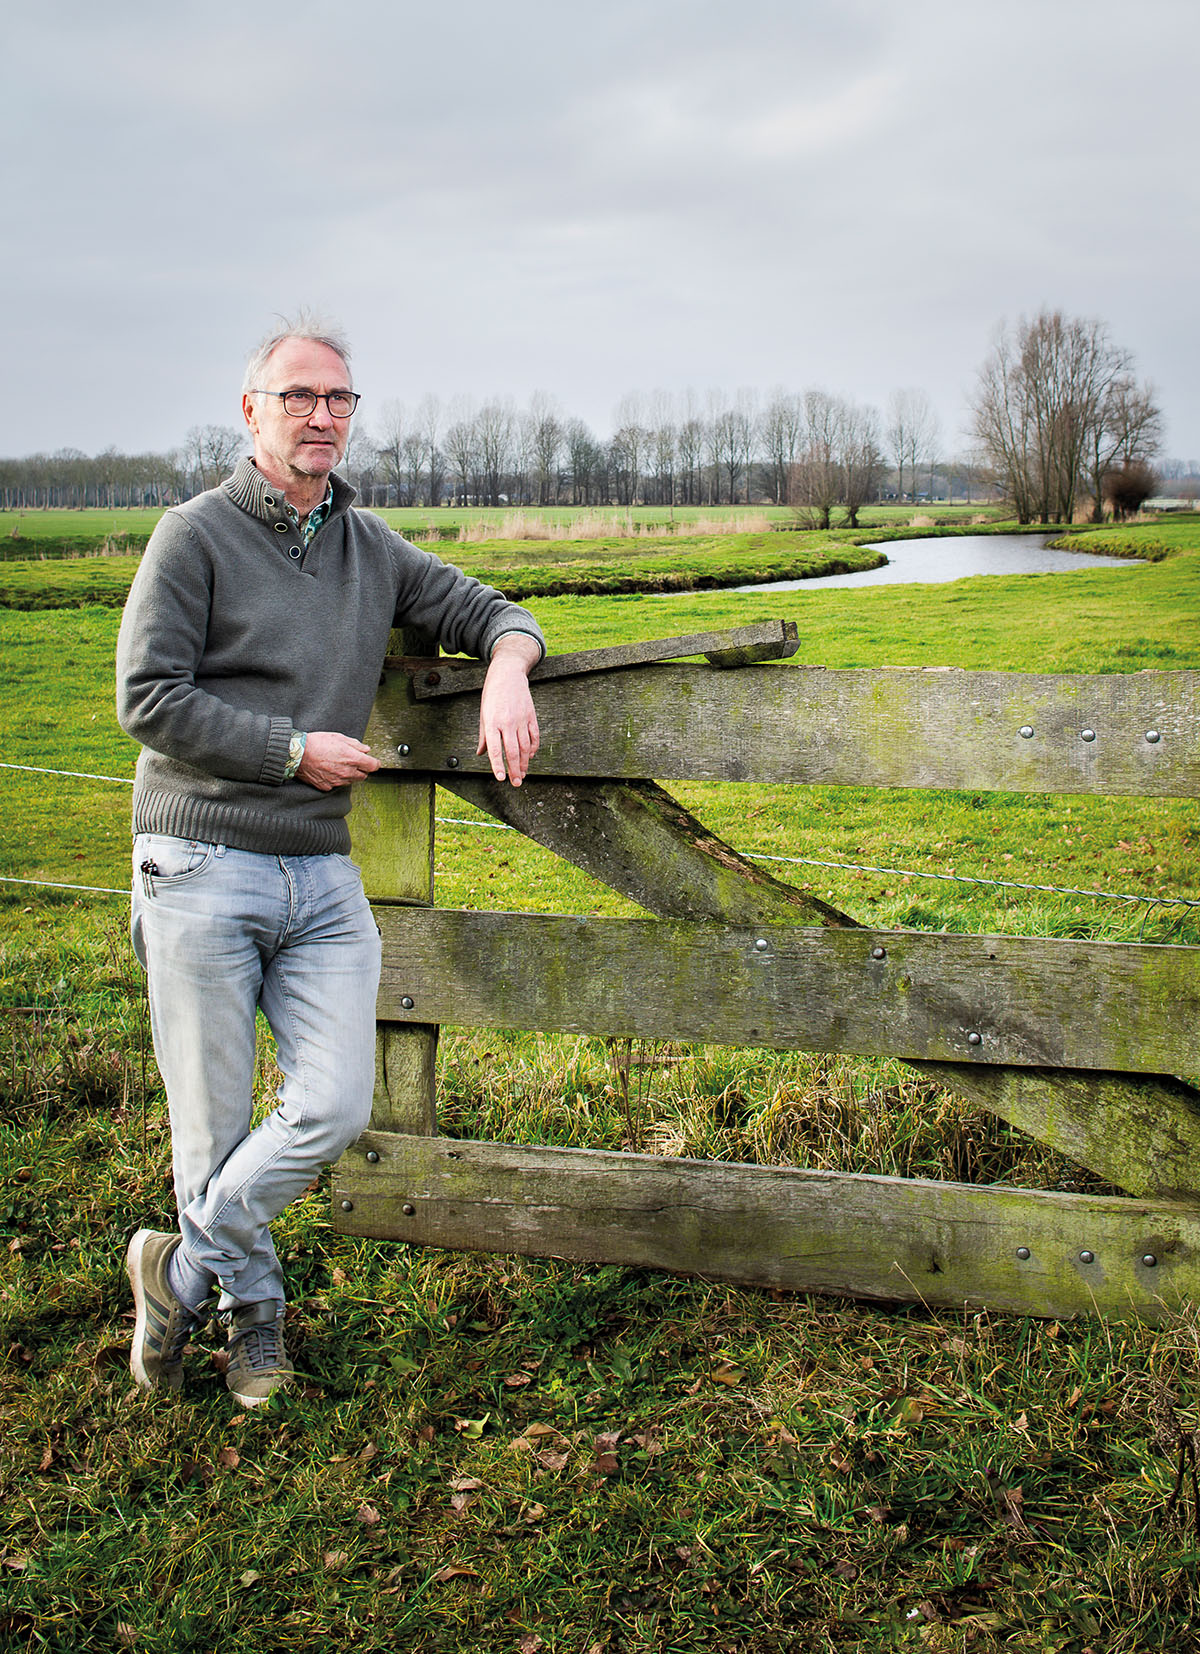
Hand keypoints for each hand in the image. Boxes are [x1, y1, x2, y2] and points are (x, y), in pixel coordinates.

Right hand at [296, 731, 380, 791]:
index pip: (373, 766)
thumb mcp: (338, 737)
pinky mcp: (327, 786)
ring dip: (349, 775)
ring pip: (351, 781)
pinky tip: (329, 770)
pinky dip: (336, 779)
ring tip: (338, 764)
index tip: (373, 761)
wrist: (297, 754)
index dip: (374, 763)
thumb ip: (355, 744)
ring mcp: (337, 781)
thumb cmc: (316, 743)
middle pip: (363, 776)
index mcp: (352, 759)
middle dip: (361, 769)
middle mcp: (347, 772)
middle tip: (353, 761)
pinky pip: (337, 784)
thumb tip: (366, 749)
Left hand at [476, 635, 540, 785]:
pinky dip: (533, 749)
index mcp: (492, 722)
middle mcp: (507, 722)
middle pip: (513, 751)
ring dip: (524, 763)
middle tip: (516, 783)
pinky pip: (534, 737)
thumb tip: (481, 754)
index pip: (495, 749)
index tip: (500, 778)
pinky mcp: (531, 716)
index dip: (498, 765)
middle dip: (514, 770)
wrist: (508, 673)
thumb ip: (483, 736)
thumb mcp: (483, 713)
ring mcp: (521, 719)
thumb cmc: (492, 695)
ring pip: (525, 747)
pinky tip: (530, 757)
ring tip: (522, 774)